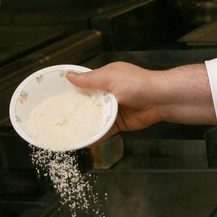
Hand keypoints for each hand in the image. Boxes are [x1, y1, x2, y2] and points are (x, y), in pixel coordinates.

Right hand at [66, 62, 215, 140]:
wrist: (161, 100)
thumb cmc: (140, 83)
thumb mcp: (110, 78)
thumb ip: (90, 80)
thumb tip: (70, 76)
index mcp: (104, 79)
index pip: (82, 84)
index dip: (70, 90)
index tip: (54, 96)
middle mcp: (107, 94)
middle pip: (86, 104)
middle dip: (74, 111)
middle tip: (57, 118)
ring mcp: (113, 109)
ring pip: (94, 118)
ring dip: (84, 125)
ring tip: (68, 131)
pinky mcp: (120, 123)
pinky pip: (105, 130)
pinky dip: (96, 135)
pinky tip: (85, 140)